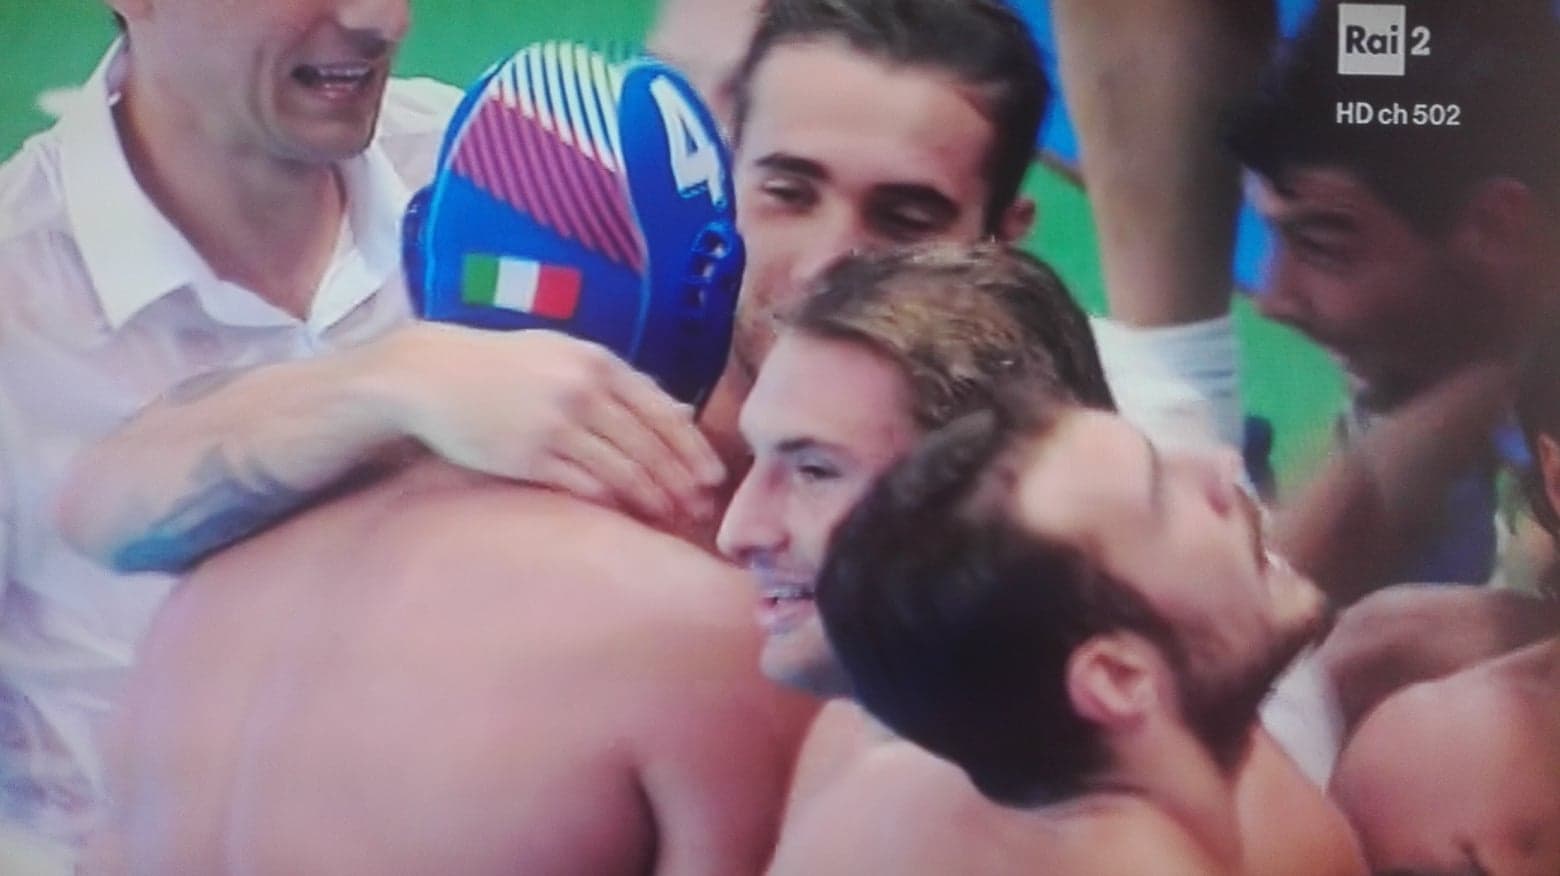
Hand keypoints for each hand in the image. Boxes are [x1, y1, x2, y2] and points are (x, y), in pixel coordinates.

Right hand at [360, 323, 725, 521]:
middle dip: (681, 482)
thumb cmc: (506, 366)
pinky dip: (611, 503)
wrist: (433, 374)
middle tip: (700, 510)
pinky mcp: (528, 456)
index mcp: (598, 362)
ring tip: (671, 518)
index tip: (713, 477)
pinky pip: (583, 486)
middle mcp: (582, 391)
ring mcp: (555, 425)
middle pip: (649, 446)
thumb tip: (681, 411)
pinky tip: (627, 517)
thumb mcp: (567, 356)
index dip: (692, 449)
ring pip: (622, 471)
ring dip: (652, 499)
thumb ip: (622, 383)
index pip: (662, 412)